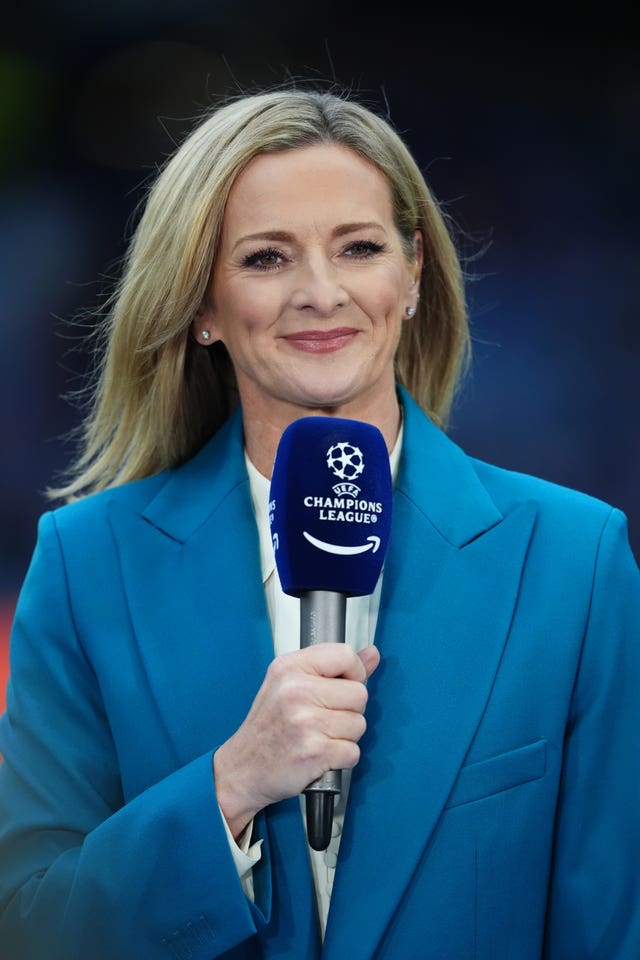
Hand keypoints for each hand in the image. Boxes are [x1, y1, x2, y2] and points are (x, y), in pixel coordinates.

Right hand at [213, 644, 379, 838]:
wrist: (243, 769)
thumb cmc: (268, 727)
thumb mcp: (291, 684)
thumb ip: (334, 668)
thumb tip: (372, 654)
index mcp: (290, 667)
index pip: (345, 655)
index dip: (354, 673)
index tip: (343, 686)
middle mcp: (296, 691)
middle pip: (359, 694)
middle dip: (349, 710)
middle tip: (323, 719)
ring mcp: (305, 722)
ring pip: (359, 724)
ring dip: (345, 736)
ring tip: (319, 736)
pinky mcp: (314, 752)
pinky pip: (353, 751)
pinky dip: (341, 758)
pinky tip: (320, 754)